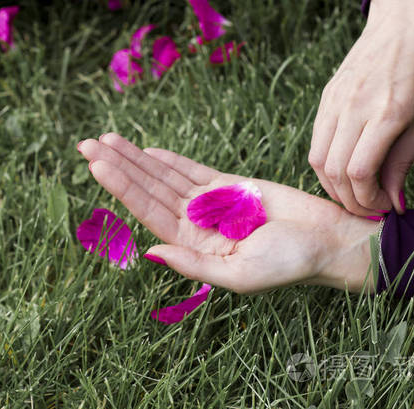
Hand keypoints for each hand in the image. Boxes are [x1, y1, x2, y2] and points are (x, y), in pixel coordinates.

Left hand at [77, 133, 377, 293]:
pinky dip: (170, 160)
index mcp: (193, 246)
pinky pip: (193, 170)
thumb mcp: (239, 274)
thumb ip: (193, 263)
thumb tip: (149, 251)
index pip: (149, 211)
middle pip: (149, 189)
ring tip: (106, 139)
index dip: (122, 187)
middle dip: (119, 166)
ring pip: (166, 176)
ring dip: (136, 158)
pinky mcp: (230, 186)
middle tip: (86, 144)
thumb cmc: (289, 263)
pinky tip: (147, 151)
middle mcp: (195, 224)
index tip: (97, 164)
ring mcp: (211, 203)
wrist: (327, 241)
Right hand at [309, 0, 413, 215]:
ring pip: (317, 159)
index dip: (368, 200)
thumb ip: (404, 161)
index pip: (360, 173)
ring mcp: (334, 101)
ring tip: (354, 192)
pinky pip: (316, 141)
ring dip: (332, 185)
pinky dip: (326, 163)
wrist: (405, 19)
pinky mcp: (325, 97)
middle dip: (349, 200)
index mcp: (387, 112)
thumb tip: (393, 201)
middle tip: (367, 207)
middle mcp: (353, 107)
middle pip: (334, 171)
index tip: (382, 207)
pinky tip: (344, 168)